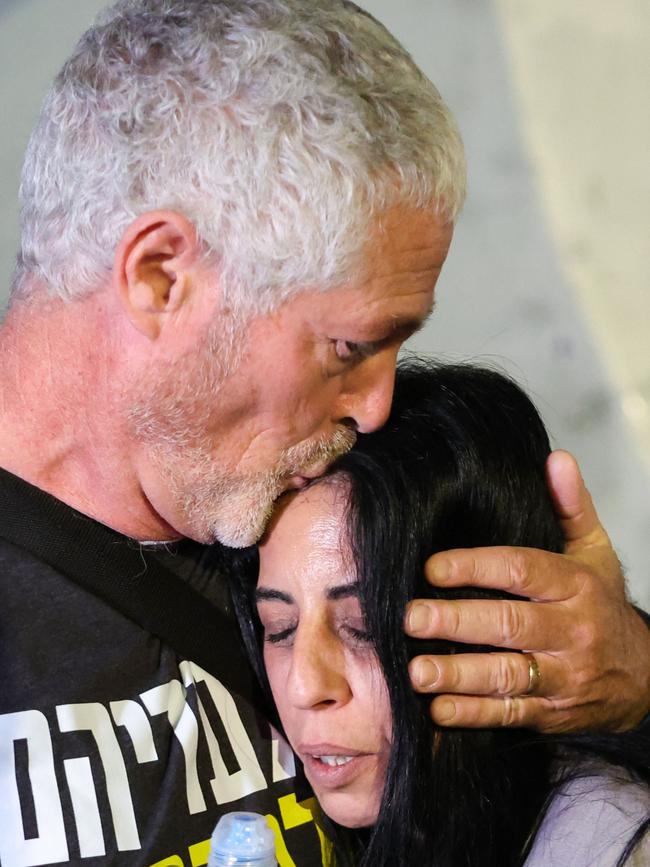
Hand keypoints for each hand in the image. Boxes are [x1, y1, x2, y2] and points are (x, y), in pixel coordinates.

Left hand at [405, 450, 649, 732]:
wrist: (645, 676)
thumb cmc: (601, 603)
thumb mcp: (595, 552)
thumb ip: (571, 506)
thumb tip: (556, 458)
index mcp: (575, 585)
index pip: (522, 570)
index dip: (476, 567)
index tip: (432, 566)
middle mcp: (571, 630)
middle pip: (509, 624)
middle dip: (457, 621)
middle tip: (411, 617)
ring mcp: (562, 675)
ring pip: (507, 675)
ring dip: (458, 674)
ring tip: (416, 671)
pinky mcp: (553, 712)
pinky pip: (510, 714)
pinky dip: (473, 714)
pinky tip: (438, 709)